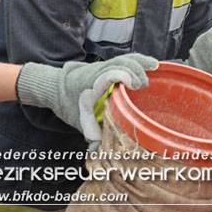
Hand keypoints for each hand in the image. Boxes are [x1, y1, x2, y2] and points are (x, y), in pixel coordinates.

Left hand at [16, 54, 158, 148]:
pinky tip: (151, 65)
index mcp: (90, 85)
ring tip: (155, 67)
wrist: (55, 87)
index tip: (133, 85)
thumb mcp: (78, 121)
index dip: (122, 76)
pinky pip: (125, 59)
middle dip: (135, 71)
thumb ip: (91, 133)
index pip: (108, 75)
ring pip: (124, 58)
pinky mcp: (108, 66)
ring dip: (140, 62)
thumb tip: (99, 153)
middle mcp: (98, 72)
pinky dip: (139, 60)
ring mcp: (103, 67)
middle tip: (143, 85)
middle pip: (120, 63)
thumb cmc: (68, 105)